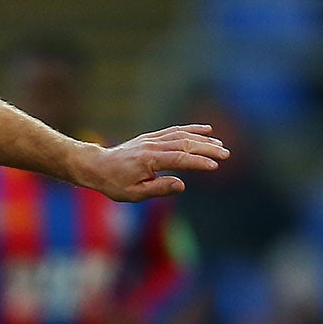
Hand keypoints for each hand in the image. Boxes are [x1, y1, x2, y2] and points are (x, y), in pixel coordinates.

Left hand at [78, 126, 226, 201]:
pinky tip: (206, 131)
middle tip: (226, 154)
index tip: (214, 166)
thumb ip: (159, 189)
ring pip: (182, 135)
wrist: (97, 166)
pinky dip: (191, 129)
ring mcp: (152, 139)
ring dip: (203, 139)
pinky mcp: (151, 137)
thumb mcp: (134, 194)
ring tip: (220, 145)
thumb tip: (182, 186)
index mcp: (149, 160)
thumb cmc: (114, 183)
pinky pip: (174, 130)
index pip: (179, 159)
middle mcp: (152, 146)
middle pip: (185, 144)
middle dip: (207, 149)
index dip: (198, 162)